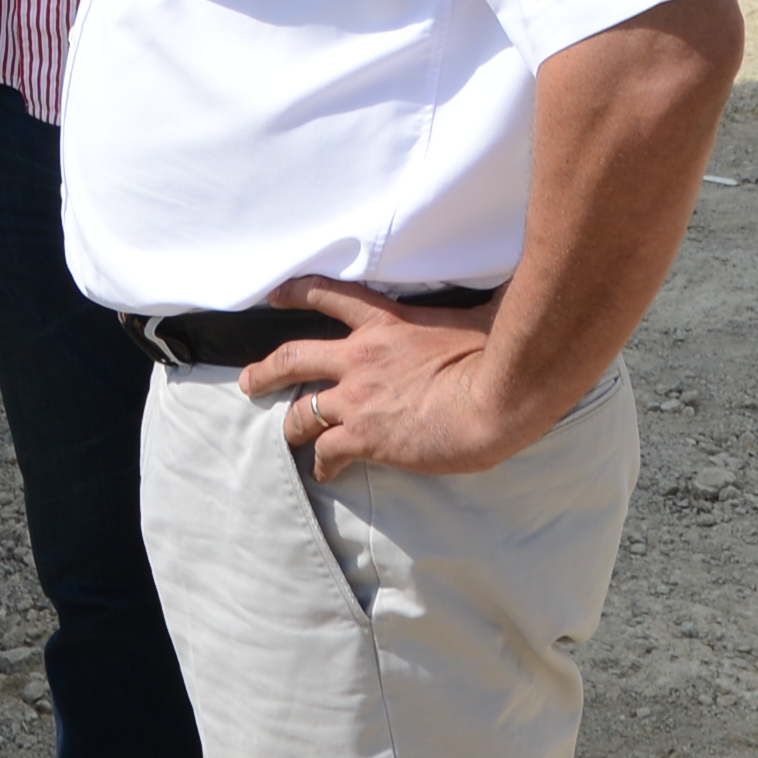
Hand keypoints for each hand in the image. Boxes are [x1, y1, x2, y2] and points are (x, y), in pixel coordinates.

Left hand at [237, 278, 541, 479]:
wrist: (498, 397)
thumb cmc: (499, 354)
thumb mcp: (482, 313)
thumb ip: (482, 299)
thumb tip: (508, 284)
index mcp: (387, 322)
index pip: (330, 296)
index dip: (298, 293)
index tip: (276, 294)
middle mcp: (361, 357)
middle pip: (294, 358)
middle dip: (265, 371)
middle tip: (249, 381)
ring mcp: (358, 398)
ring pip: (301, 411)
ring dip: (288, 425)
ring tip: (283, 435)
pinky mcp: (365, 437)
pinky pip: (327, 452)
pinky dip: (322, 464)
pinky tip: (325, 472)